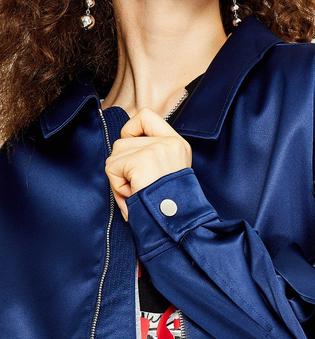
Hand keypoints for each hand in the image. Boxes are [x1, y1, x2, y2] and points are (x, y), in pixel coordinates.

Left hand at [105, 108, 191, 222]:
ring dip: (119, 178)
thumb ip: (149, 154)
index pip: (145, 116)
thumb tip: (123, 146)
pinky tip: (134, 193)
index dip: (131, 131)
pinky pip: (112, 168)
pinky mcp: (142, 161)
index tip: (135, 154)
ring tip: (137, 191)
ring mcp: (155, 149)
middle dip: (123, 166)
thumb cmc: (169, 206)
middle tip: (138, 186)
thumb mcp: (167, 171)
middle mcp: (169, 142)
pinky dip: (117, 185)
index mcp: (177, 143)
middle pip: (122, 141)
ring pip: (115, 155)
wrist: (177, 222)